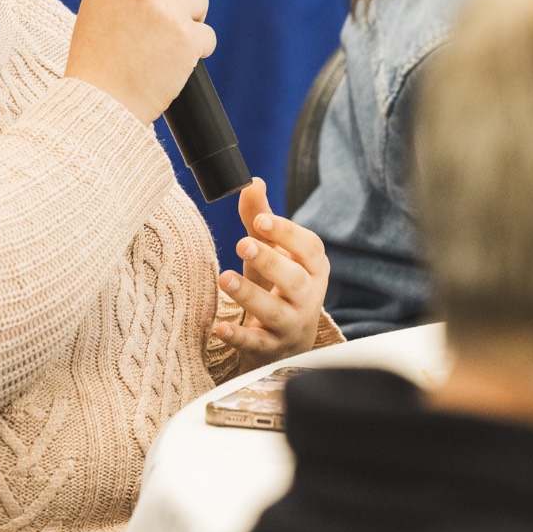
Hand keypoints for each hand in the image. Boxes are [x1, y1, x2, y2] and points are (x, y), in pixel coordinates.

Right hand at [64, 0, 214, 122]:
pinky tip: (174, 60)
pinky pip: (207, 33)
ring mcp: (167, 11)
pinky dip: (196, 48)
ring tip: (164, 41)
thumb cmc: (95, 58)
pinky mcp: (188, 39)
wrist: (99, 103)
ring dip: (189, 17)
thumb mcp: (97, 3)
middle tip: (168, 3)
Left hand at [215, 179, 329, 370]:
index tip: (261, 220)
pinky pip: (257, 344)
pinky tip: (219, 328)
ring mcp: (291, 326)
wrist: (286, 339)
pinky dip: (239, 337)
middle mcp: (308, 298)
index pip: (310, 248)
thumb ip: (260, 219)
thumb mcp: (271, 252)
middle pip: (296, 280)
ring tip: (223, 278)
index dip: (288, 233)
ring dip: (250, 295)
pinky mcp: (271, 349)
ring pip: (276, 312)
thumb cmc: (278, 284)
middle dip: (272, 261)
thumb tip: (252, 182)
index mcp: (313, 269)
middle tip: (243, 243)